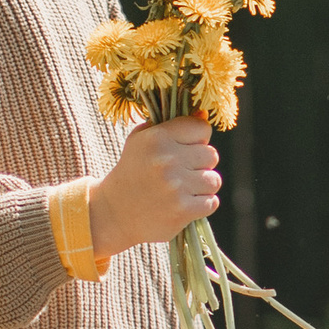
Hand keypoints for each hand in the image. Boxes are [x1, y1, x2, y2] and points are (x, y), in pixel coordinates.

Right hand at [89, 115, 220, 257]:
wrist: (114, 214)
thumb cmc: (133, 172)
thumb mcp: (141, 141)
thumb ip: (171, 125)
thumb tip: (203, 114)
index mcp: (157, 138)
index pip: (202, 128)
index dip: (197, 139)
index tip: (185, 150)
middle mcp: (166, 159)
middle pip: (211, 155)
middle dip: (200, 165)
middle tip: (181, 173)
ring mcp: (175, 186)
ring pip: (214, 180)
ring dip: (202, 187)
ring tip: (183, 190)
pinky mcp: (182, 210)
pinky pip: (212, 202)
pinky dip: (201, 205)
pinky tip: (183, 204)